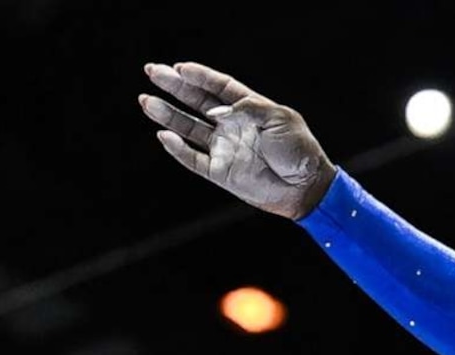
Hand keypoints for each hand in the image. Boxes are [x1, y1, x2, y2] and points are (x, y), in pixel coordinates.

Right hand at [138, 60, 336, 221]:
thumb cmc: (300, 150)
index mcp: (248, 108)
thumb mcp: (280, 118)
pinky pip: (193, 159)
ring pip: (188, 128)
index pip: (217, 87)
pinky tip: (164, 135)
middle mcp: (231, 126)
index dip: (199, 76)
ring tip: (146, 101)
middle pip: (196, 102)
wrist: (308, 187)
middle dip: (174, 87)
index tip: (179, 67)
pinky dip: (178, 149)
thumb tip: (216, 111)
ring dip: (167, 115)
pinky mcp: (221, 171)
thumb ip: (248, 108)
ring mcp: (224, 148)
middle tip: (152, 72)